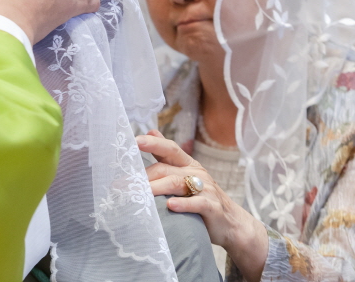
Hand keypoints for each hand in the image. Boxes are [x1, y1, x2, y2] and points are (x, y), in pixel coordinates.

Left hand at [138, 130, 268, 281]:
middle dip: (143, 176)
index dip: (152, 144)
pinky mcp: (212, 207)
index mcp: (187, 163)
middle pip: (166, 169)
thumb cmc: (202, 197)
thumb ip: (166, 156)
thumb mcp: (185, 174)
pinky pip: (196, 203)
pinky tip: (170, 206)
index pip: (168, 148)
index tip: (134, 141)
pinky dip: (183, 204)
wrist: (232, 224)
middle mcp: (196, 172)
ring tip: (140, 193)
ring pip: (177, 184)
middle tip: (122, 185)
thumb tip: (150, 131)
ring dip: (156, 188)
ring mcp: (205, 189)